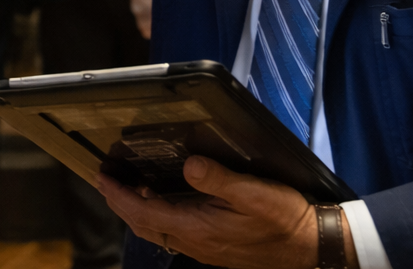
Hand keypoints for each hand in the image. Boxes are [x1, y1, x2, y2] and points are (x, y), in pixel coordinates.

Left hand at [96, 156, 356, 268]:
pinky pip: (171, 232)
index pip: (143, 213)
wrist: (310, 248)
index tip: (102, 176)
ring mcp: (203, 247)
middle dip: (119, 202)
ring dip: (135, 209)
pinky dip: (155, 215)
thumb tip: (189, 165)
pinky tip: (161, 200)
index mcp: (197, 228)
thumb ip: (217, 179)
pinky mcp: (213, 246)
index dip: (118, 195)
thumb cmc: (283, 220)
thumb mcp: (253, 192)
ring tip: (126, 186)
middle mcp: (194, 242)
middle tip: (105, 179)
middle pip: (142, 224)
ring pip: (155, 230)